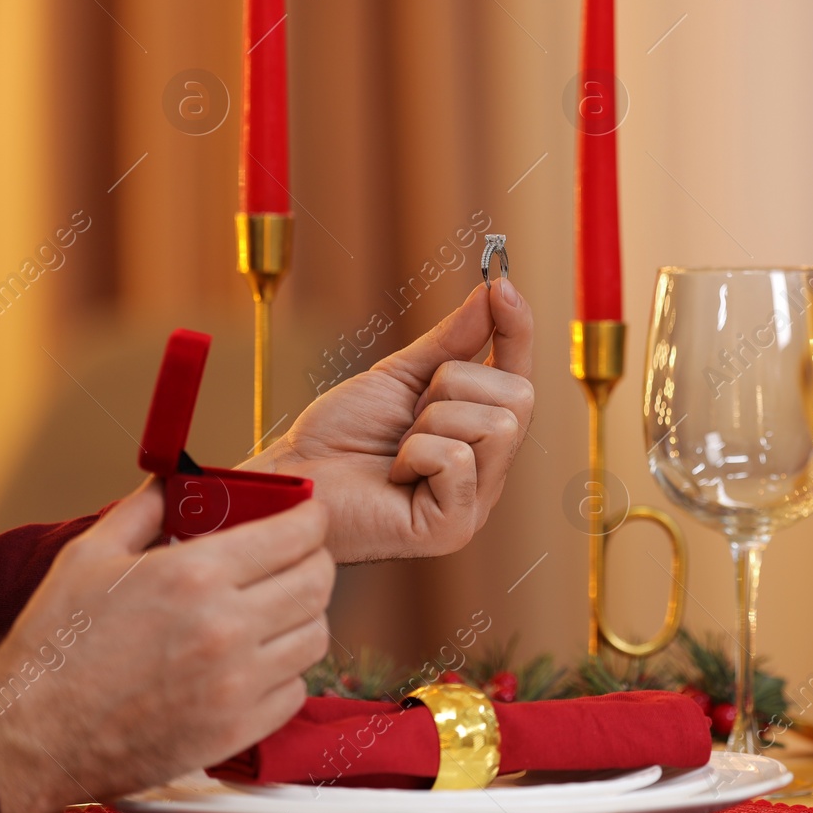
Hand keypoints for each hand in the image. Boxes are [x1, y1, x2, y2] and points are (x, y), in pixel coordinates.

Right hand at [0, 479, 332, 812]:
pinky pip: (296, 690)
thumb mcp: (89, 557)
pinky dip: (286, 672)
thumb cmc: (55, 649)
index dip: (311, 519)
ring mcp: (236, 683)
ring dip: (304, 616)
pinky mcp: (236, 730)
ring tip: (275, 611)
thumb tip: (176, 483)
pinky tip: (257, 661)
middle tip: (297, 561)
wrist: (27, 739)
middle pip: (319, 580)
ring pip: (316, 634)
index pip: (297, 533)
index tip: (309, 517)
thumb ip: (146, 510)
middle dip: (315, 560)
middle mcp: (226, 627)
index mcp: (195, 575)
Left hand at [247, 278, 533, 563]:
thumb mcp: (400, 376)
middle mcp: (489, 470)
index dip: (517, 330)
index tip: (503, 286)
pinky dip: (417, 454)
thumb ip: (452, 341)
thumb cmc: (339, 436)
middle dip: (455, 385)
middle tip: (411, 412)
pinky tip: (396, 474)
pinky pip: (458, 459)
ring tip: (399, 447)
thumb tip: (492, 295)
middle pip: (520, 396)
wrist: (293, 477)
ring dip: (431, 422)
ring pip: (496, 425)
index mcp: (480, 435)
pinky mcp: (454, 526)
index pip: (519, 375)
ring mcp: (477, 501)